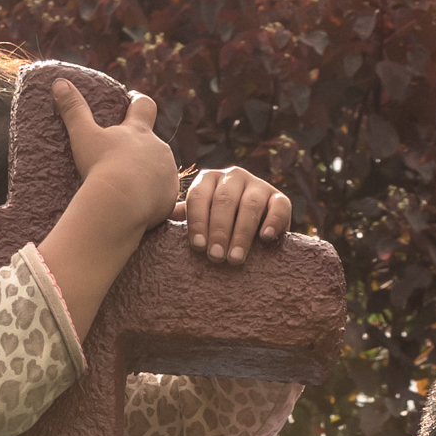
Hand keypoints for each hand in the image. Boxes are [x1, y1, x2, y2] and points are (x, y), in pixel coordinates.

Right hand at [61, 83, 181, 225]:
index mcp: (139, 131)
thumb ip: (73, 109)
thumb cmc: (101, 167)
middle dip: (141, 148)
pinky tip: (140, 205)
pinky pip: (164, 194)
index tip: (132, 100)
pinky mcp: (170, 196)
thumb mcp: (83, 136)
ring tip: (130, 186)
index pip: (144, 105)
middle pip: (153, 142)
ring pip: (160, 169)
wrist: (121, 205)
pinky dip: (154, 197)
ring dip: (149, 173)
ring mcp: (167, 173)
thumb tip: (59, 82)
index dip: (138, 101)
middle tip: (123, 157)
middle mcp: (159, 148)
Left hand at [178, 164, 294, 262]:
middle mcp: (233, 177)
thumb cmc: (215, 227)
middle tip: (216, 257)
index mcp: (209, 180)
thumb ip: (182, 217)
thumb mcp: (198, 220)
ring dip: (242, 233)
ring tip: (235, 258)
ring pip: (250, 205)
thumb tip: (156, 214)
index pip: (199, 197)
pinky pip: (279, 206)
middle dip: (219, 231)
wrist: (252, 228)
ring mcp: (258, 185)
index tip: (198, 247)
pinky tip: (265, 238)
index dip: (198, 222)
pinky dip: (273, 221)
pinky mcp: (280, 198)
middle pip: (224, 201)